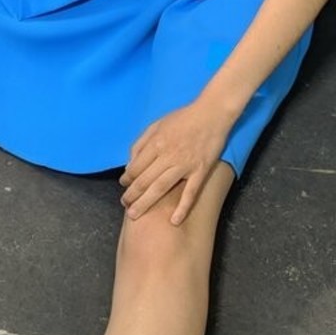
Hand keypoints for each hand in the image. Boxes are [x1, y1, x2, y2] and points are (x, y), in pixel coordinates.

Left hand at [118, 100, 232, 224]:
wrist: (211, 113)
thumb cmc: (183, 118)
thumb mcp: (157, 124)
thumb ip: (142, 142)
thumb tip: (130, 162)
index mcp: (156, 143)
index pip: (136, 167)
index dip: (127, 179)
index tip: (124, 186)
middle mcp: (168, 156)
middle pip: (144, 180)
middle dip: (131, 195)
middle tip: (125, 206)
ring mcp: (185, 165)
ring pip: (161, 188)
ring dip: (146, 203)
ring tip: (135, 214)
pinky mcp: (201, 171)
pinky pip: (190, 192)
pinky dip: (183, 208)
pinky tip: (174, 220)